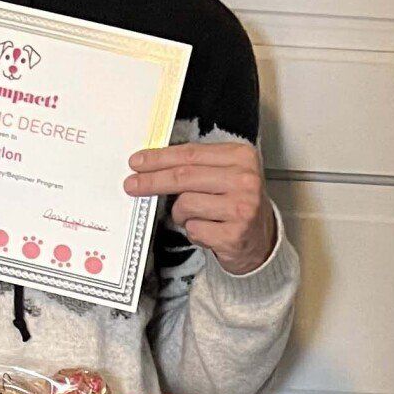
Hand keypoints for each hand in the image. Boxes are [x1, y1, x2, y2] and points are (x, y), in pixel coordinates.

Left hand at [125, 140, 273, 274]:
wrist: (261, 240)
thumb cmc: (236, 203)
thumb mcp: (224, 174)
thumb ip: (196, 165)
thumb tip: (152, 164)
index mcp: (241, 156)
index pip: (190, 154)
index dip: (159, 158)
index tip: (137, 162)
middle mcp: (245, 179)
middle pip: (184, 176)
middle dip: (152, 181)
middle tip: (131, 185)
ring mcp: (242, 208)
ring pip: (186, 204)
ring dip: (180, 214)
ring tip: (194, 217)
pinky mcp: (234, 234)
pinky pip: (193, 229)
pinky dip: (193, 232)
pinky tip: (208, 231)